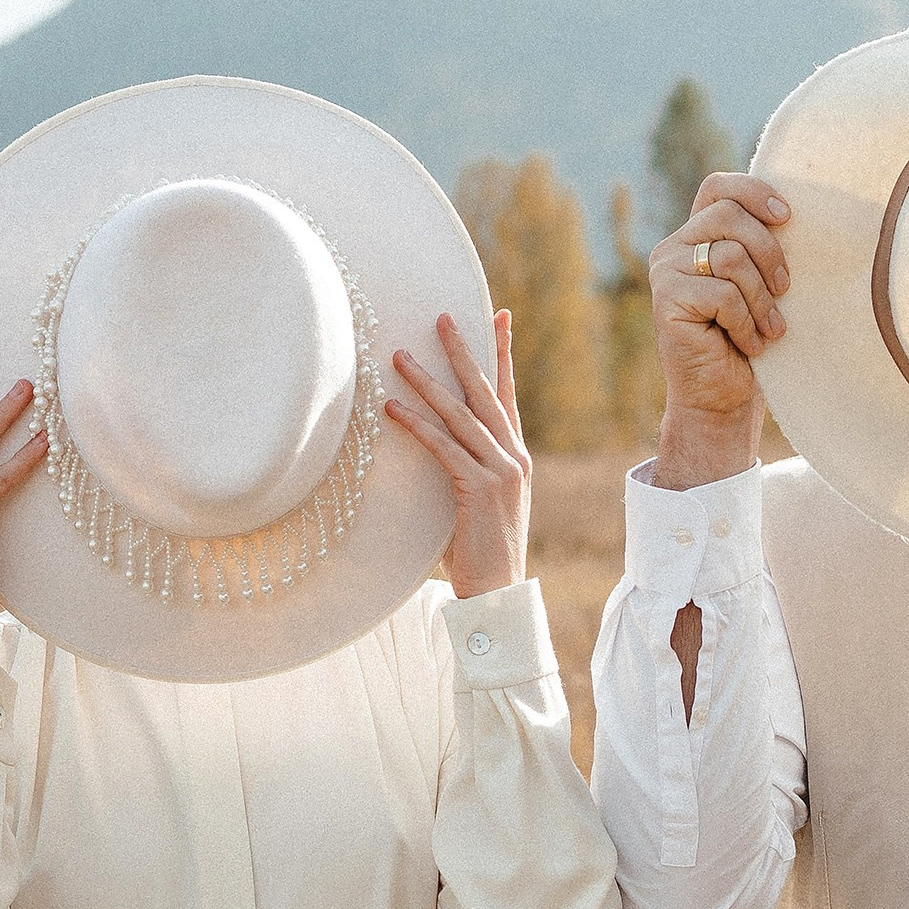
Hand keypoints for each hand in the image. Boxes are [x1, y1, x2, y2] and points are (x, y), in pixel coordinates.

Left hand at [385, 311, 530, 597]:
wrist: (499, 593)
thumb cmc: (479, 551)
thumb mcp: (478, 501)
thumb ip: (466, 469)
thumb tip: (435, 443)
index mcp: (516, 456)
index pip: (507, 394)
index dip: (502, 353)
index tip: (499, 315)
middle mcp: (514, 457)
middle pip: (486, 391)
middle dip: (464, 350)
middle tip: (442, 316)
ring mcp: (501, 472)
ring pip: (461, 415)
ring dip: (427, 382)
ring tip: (399, 355)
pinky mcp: (480, 490)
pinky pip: (443, 448)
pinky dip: (417, 425)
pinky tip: (392, 408)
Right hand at [649, 171, 791, 487]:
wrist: (723, 399)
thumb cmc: (751, 340)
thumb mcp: (762, 285)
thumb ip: (762, 248)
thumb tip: (794, 212)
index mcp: (697, 235)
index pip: (718, 187)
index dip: (753, 191)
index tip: (788, 217)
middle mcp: (674, 247)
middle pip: (729, 217)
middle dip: (770, 252)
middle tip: (787, 290)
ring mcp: (665, 271)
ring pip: (729, 257)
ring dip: (761, 298)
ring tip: (771, 329)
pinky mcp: (665, 300)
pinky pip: (721, 294)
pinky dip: (746, 322)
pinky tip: (750, 344)